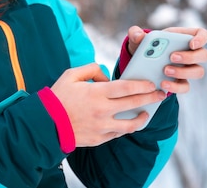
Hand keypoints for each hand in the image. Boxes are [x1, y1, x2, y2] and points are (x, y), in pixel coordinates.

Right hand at [50, 63, 166, 146]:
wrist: (46, 124)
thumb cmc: (58, 97)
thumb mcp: (71, 75)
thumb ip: (91, 69)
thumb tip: (106, 76)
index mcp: (97, 92)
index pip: (127, 88)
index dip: (143, 85)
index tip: (152, 83)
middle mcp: (102, 110)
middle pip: (134, 103)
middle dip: (150, 98)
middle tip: (160, 95)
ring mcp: (102, 126)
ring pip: (131, 124)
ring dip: (142, 117)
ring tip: (147, 112)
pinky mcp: (100, 138)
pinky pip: (119, 133)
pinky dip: (126, 127)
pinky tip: (130, 122)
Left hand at [126, 26, 206, 93]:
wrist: (141, 64)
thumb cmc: (145, 46)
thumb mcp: (138, 39)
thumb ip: (136, 34)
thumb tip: (137, 34)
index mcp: (184, 37)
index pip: (203, 35)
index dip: (201, 39)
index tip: (192, 44)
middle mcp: (191, 53)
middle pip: (203, 55)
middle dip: (189, 57)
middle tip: (172, 57)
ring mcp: (188, 68)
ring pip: (198, 72)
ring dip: (183, 72)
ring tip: (165, 71)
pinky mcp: (182, 82)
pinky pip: (185, 86)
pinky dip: (176, 86)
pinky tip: (163, 84)